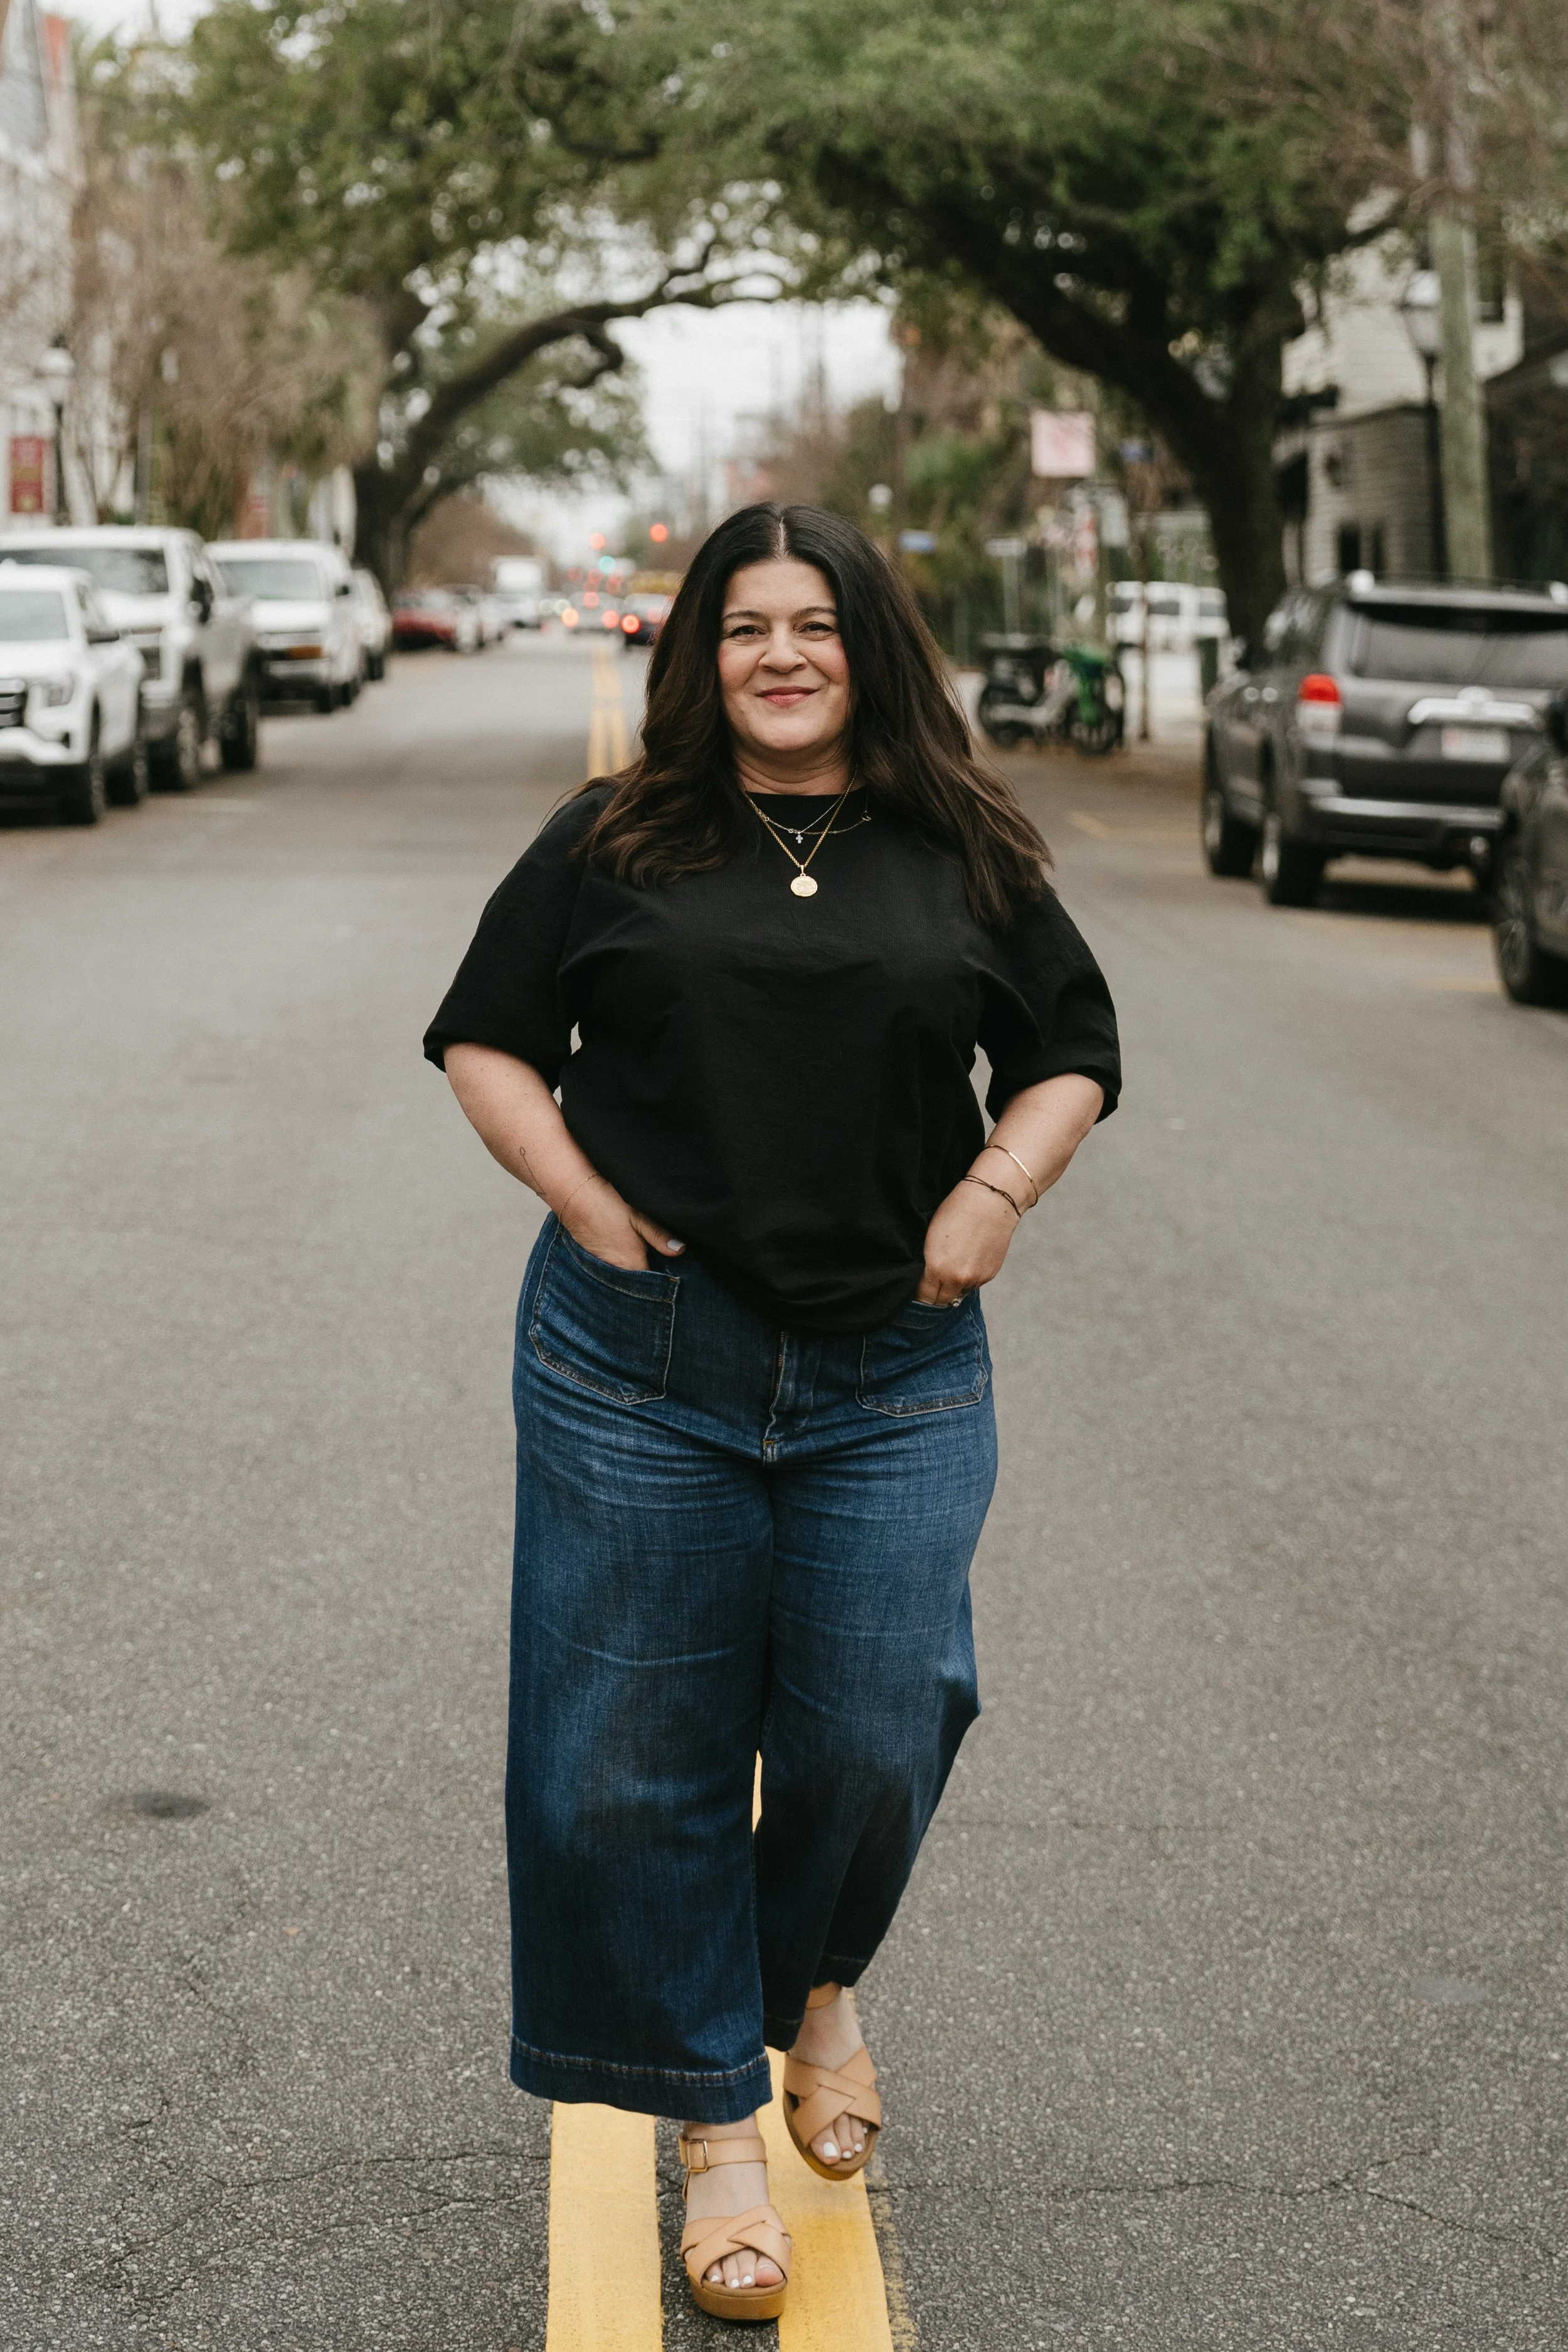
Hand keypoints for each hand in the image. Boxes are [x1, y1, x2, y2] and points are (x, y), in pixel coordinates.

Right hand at [557, 1174, 684, 1272]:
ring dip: (632, 1267)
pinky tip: (621, 1247)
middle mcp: (615, 1270)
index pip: (653, 1280)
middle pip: (637, 1278)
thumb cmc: (608, 1203)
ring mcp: (601, 1265)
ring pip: (623, 1272)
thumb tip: (679, 1250)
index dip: (663, 1275)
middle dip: (647, 1272)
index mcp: (632, 1263)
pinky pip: (610, 1266)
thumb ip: (659, 1236)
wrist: (574, 1194)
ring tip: (640, 1250)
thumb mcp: (639, 1215)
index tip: (670, 1265)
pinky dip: (618, 1261)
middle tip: (658, 1256)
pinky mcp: (591, 1257)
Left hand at [916, 1179, 1018, 1304]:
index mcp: (936, 1268)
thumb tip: (925, 1277)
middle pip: (941, 1302)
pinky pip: (974, 1286)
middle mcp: (956, 1279)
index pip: (924, 1297)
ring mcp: (975, 1278)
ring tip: (952, 1269)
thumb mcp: (931, 1236)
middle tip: (932, 1285)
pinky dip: (969, 1280)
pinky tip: (968, 1261)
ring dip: (953, 1288)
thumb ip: (928, 1262)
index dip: (920, 1295)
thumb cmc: (957, 1210)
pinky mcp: (989, 1275)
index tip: (919, 1289)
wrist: (991, 1200)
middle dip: (935, 1296)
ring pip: (959, 1295)